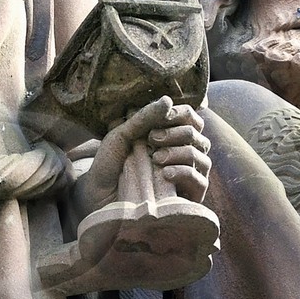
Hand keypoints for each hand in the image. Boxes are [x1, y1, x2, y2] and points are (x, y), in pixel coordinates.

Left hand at [81, 99, 210, 215]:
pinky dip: (184, 172)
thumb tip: (168, 100)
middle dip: (175, 133)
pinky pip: (200, 180)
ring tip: (155, 158)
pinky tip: (166, 173)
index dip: (178, 114)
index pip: (189, 116)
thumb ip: (145, 117)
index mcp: (169, 135)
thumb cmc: (109, 165)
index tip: (159, 119)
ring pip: (201, 156)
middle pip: (197, 134)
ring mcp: (189, 176)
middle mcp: (182, 153)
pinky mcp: (189, 197)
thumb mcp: (123, 135)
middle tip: (151, 139)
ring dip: (179, 152)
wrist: (98, 198)